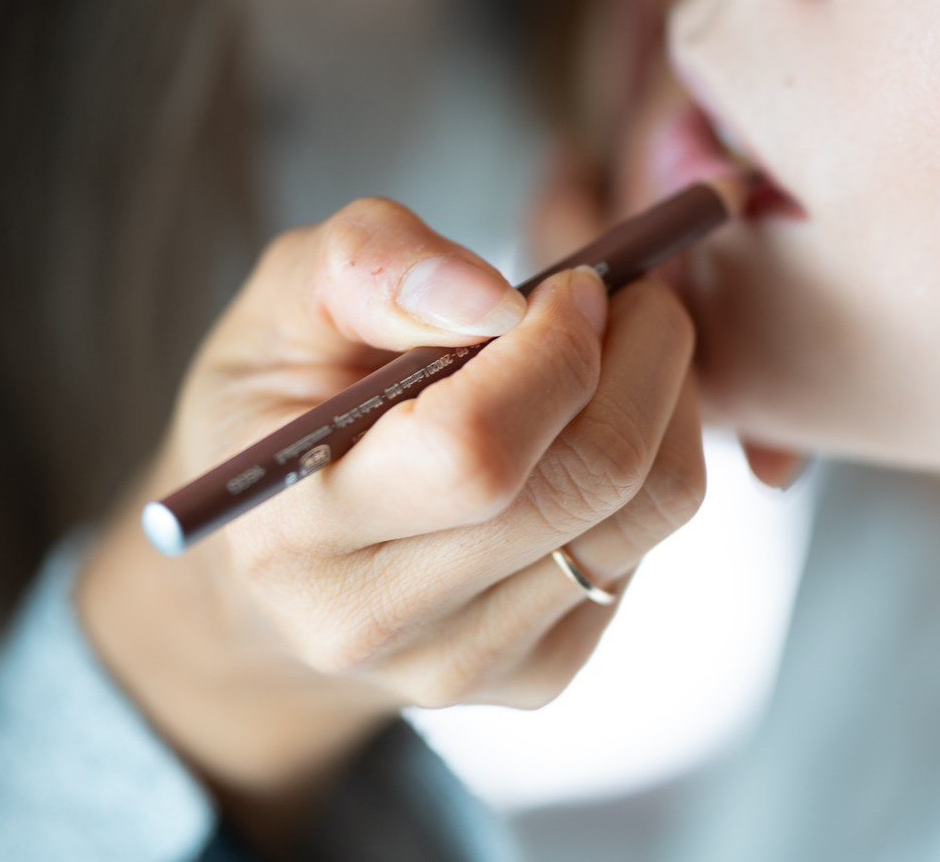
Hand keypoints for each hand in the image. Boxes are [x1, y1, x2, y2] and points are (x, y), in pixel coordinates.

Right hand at [77, 197, 704, 842]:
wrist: (273, 573)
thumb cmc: (282, 406)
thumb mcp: (284, 303)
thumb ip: (369, 264)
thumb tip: (494, 296)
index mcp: (290, 529)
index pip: (473, 452)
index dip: (553, 348)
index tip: (569, 284)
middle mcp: (375, 620)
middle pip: (592, 478)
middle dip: (644, 354)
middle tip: (629, 293)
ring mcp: (465, 661)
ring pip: (648, 509)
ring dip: (666, 399)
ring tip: (619, 345)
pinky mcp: (536, 675)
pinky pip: (648, 545)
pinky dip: (649, 461)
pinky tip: (587, 428)